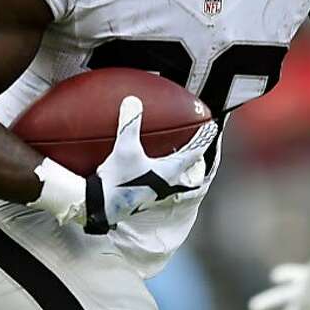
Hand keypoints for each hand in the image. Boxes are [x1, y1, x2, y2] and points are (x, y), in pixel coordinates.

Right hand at [86, 96, 217, 233]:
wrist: (99, 207)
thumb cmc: (117, 182)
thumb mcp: (124, 149)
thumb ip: (130, 124)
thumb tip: (133, 101)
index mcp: (169, 172)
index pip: (194, 153)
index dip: (203, 139)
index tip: (210, 128)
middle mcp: (166, 183)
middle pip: (187, 166)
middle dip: (193, 153)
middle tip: (197, 141)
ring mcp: (154, 191)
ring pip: (173, 174)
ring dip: (176, 162)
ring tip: (173, 151)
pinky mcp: (142, 194)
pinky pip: (157, 178)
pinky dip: (158, 167)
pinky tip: (146, 163)